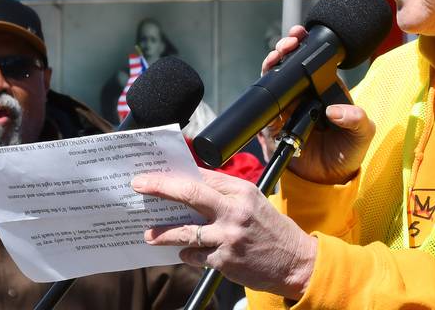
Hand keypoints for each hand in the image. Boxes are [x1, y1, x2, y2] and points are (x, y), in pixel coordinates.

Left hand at [132, 169, 316, 299]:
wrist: (295, 261)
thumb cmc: (272, 229)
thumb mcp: (252, 202)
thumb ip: (225, 194)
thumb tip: (191, 188)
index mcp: (241, 190)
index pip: (202, 176)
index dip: (176, 174)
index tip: (155, 174)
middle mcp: (234, 210)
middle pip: (190, 194)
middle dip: (161, 187)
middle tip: (140, 186)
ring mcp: (228, 236)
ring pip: (185, 231)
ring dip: (162, 232)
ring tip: (148, 234)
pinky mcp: (225, 260)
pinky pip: (195, 255)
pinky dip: (187, 253)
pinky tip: (184, 253)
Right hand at [261, 26, 374, 184]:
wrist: (328, 180)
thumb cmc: (348, 152)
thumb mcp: (362, 134)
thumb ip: (356, 119)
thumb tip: (335, 111)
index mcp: (326, 88)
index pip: (313, 61)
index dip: (306, 46)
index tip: (303, 35)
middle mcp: (305, 93)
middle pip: (290, 64)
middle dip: (286, 47)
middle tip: (288, 43)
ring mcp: (289, 106)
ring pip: (275, 78)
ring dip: (273, 63)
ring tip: (276, 56)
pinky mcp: (275, 123)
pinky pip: (266, 105)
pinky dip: (265, 93)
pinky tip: (270, 85)